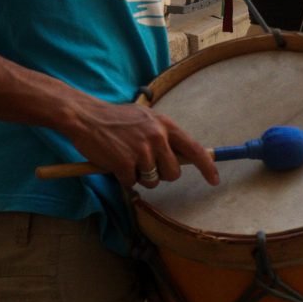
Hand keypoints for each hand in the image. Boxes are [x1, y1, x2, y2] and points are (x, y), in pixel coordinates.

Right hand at [63, 98, 219, 189]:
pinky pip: (132, 184)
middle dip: (162, 174)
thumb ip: (163, 136)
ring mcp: (141, 151)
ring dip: (140, 177)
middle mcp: (157, 137)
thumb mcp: (146, 120)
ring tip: (127, 158)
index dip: (207, 166)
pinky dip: (123, 178)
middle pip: (174, 173)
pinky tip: (115, 162)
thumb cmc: (117, 120)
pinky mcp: (124, 164)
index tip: (214, 180)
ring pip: (153, 181)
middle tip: (145, 164)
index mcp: (165, 125)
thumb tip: (183, 156)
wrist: (87, 117)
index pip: (194, 149)